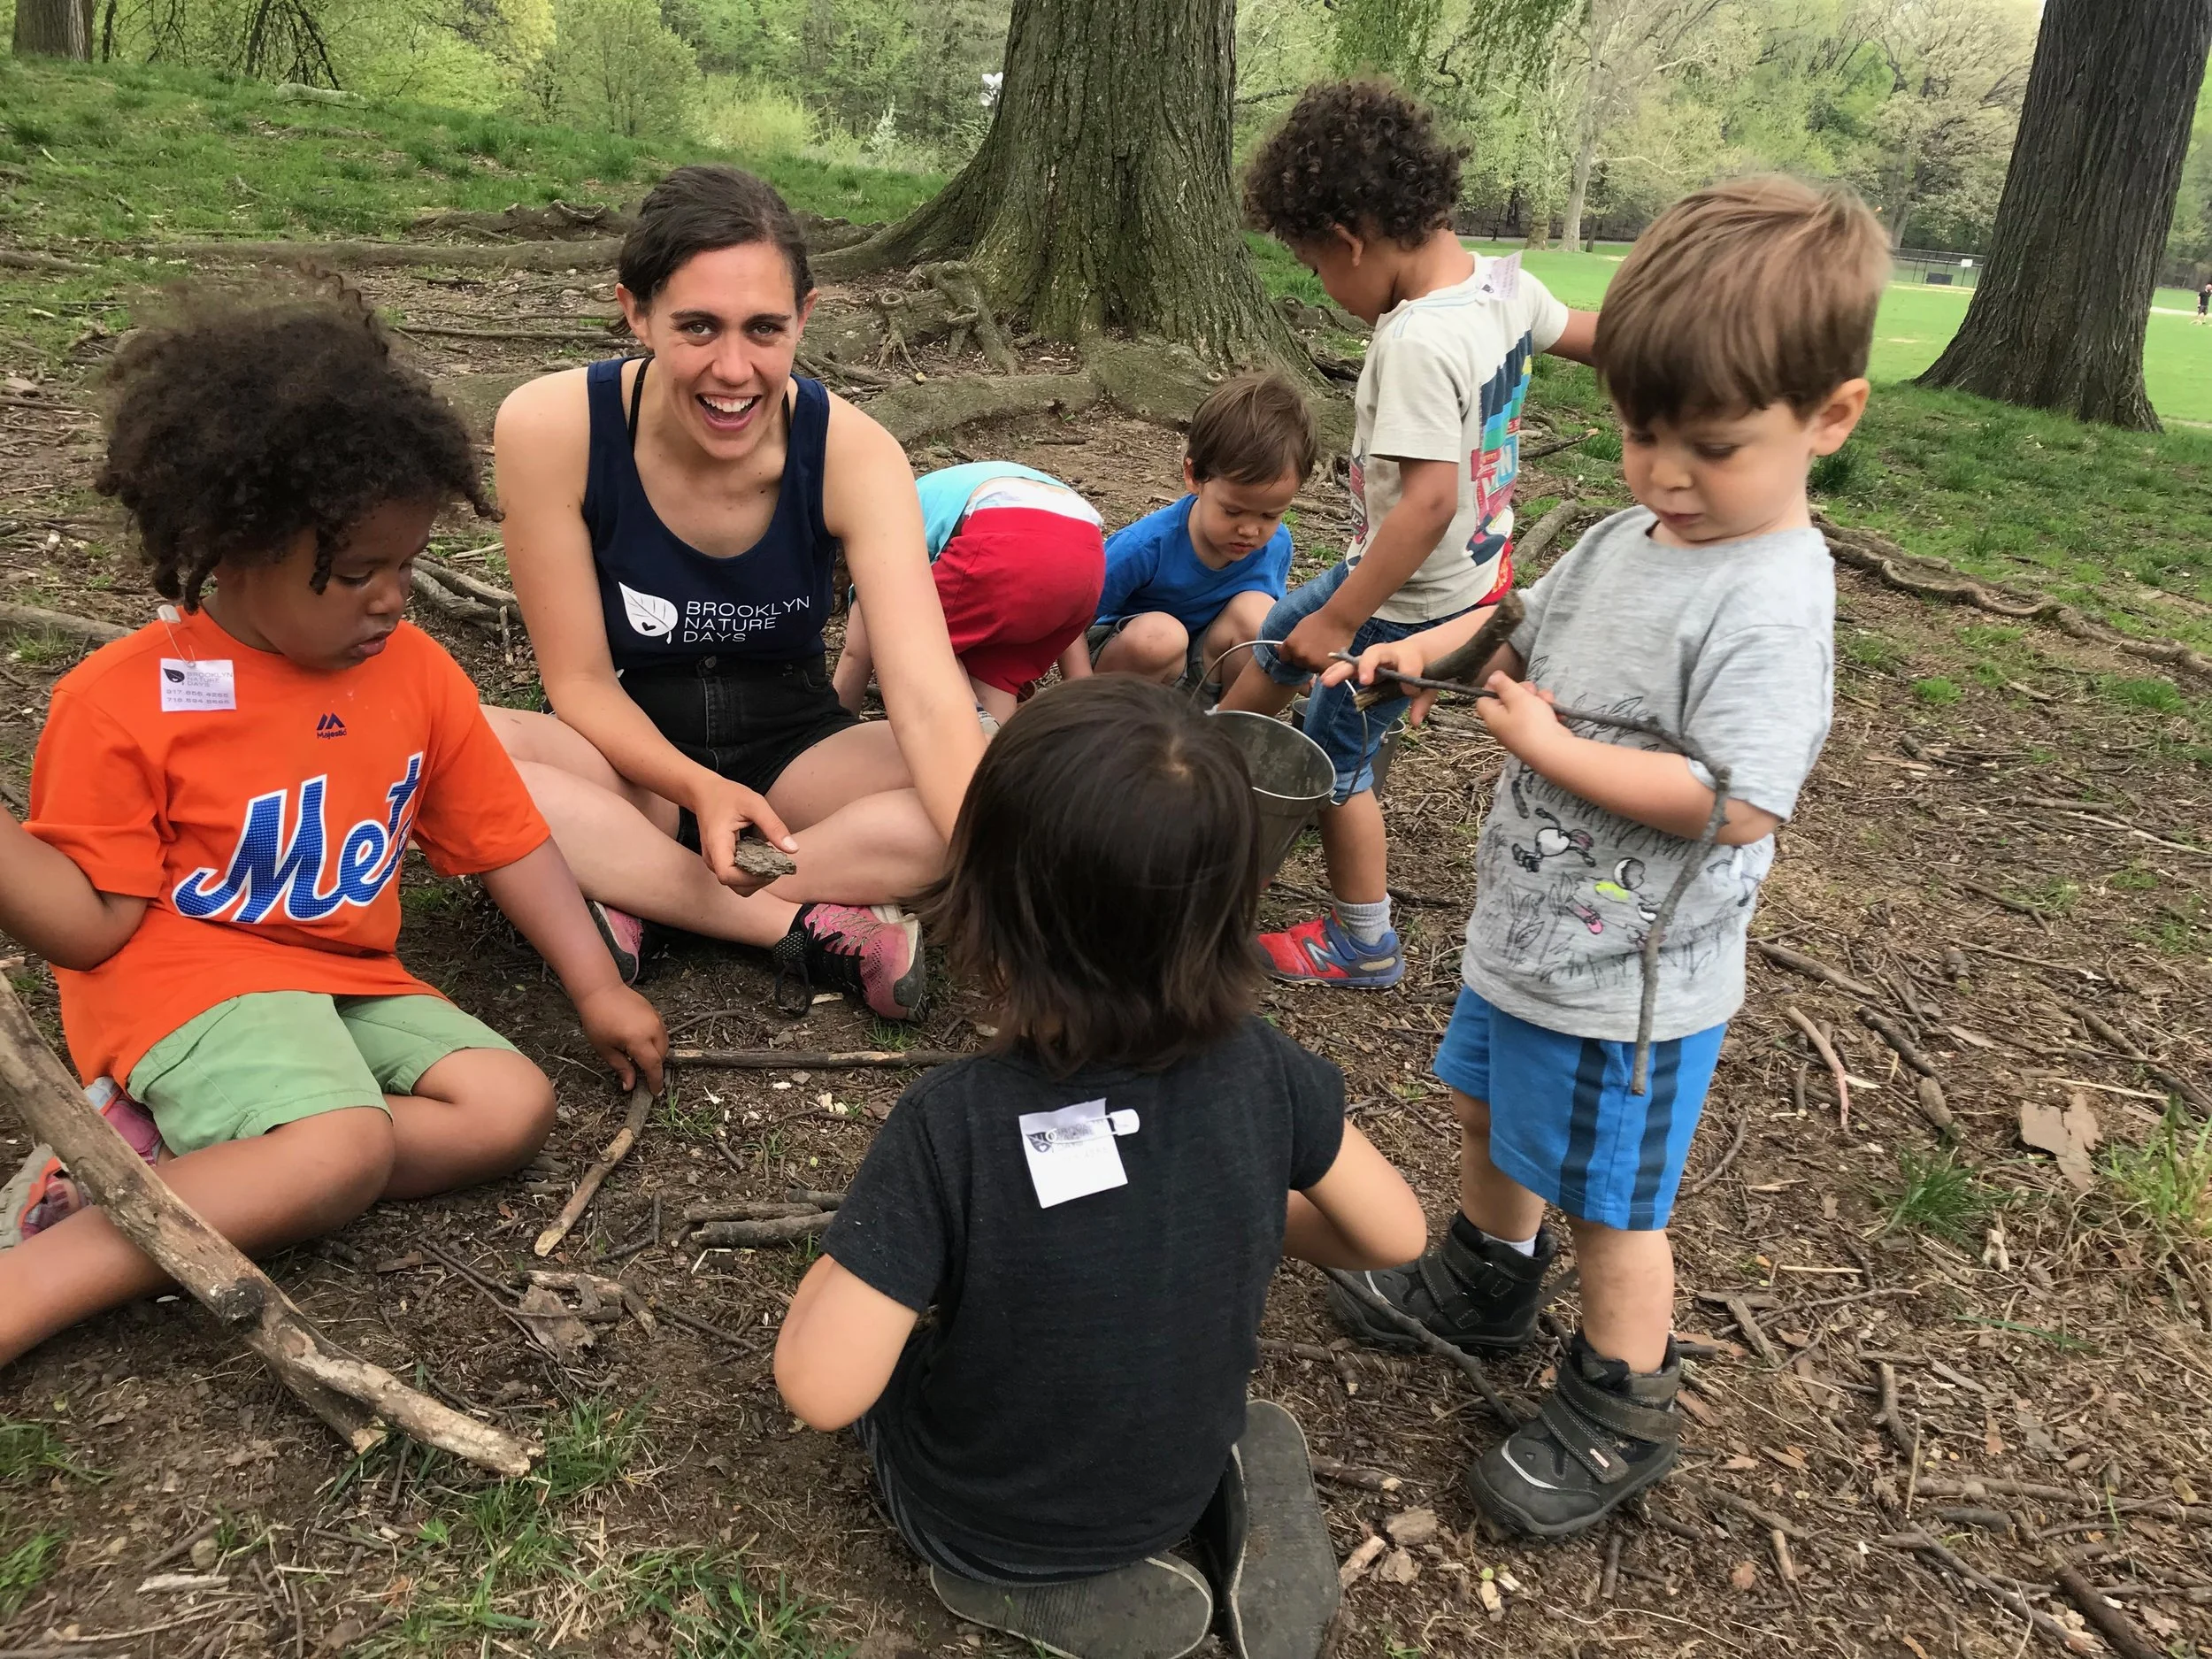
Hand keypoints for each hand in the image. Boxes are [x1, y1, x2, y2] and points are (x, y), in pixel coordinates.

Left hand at [576, 982, 667, 1092]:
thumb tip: (630, 1085)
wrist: (601, 990)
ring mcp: (656, 1019)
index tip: (655, 1092)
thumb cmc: (597, 1019)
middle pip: (661, 1056)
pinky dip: (656, 1042)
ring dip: (656, 1054)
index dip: (655, 1081)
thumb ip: (621, 1067)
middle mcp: (652, 1029)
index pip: (653, 1066)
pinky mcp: (655, 1013)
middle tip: (641, 1074)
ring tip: (640, 1058)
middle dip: (654, 1067)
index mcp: (638, 1040)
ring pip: (664, 1044)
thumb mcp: (605, 1048)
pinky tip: (641, 1043)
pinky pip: (662, 1033)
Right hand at [691, 775, 798, 892]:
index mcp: (716, 844)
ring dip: (757, 879)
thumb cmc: (727, 795)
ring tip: (771, 861)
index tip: (771, 866)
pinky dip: (752, 873)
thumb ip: (773, 826)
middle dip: (759, 881)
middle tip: (776, 865)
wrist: (705, 793)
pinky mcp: (720, 861)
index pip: (728, 876)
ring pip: (737, 885)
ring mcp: (715, 862)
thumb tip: (793, 849)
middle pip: (735, 886)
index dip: (751, 878)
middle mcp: (712, 858)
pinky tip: (763, 858)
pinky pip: (737, 876)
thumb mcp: (754, 804)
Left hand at [1279, 607, 1357, 674]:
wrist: (1338, 619)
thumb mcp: (1299, 628)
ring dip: (1315, 663)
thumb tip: (1276, 648)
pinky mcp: (1324, 667)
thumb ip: (1290, 641)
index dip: (1291, 655)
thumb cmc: (1319, 620)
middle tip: (1315, 649)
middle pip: (1298, 664)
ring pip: (1310, 668)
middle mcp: (1299, 655)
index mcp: (1290, 645)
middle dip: (1304, 659)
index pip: (1284, 658)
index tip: (1298, 652)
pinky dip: (1325, 666)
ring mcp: (1312, 662)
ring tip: (1324, 651)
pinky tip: (1329, 656)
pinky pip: (1321, 671)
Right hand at [1316, 639, 1446, 726]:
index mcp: (1409, 656)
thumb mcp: (1429, 685)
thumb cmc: (1423, 668)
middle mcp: (1389, 653)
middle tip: (1364, 680)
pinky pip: (1349, 665)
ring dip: (1342, 669)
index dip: (1410, 678)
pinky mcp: (1365, 664)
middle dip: (1368, 665)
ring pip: (1357, 660)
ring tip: (1327, 681)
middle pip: (1376, 654)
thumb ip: (1423, 701)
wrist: (1418, 652)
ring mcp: (1375, 657)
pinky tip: (1325, 679)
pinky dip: (1337, 671)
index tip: (1412, 692)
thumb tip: (1415, 722)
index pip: (1408, 665)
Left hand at [1474, 672, 1564, 763]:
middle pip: (1508, 700)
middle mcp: (1504, 725)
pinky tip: (1555, 712)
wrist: (1553, 752)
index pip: (1484, 698)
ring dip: (1539, 700)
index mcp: (1493, 717)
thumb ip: (1504, 685)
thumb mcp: (1517, 698)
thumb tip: (1492, 677)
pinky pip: (1539, 717)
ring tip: (1547, 701)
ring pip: (1528, 706)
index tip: (1508, 681)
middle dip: (1523, 691)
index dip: (1495, 687)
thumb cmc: (1531, 723)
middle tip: (1532, 691)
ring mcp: (1520, 731)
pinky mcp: (1536, 735)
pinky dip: (1547, 712)